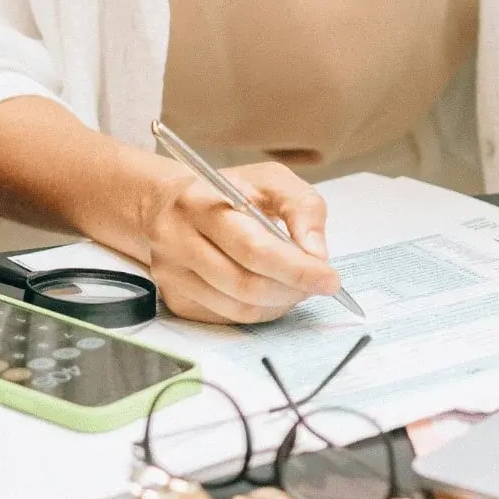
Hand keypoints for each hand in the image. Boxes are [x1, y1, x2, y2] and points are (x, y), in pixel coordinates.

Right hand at [141, 162, 340, 323]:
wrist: (168, 204)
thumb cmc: (229, 191)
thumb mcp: (270, 180)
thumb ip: (302, 207)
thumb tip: (317, 255)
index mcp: (200, 203)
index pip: (253, 248)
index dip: (296, 269)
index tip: (330, 279)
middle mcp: (177, 240)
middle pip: (246, 284)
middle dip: (293, 289)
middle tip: (319, 284)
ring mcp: (172, 275)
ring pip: (239, 308)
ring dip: (280, 303)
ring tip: (297, 285)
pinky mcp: (175, 299)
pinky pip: (229, 318)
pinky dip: (261, 311)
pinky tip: (272, 292)